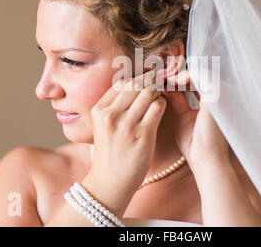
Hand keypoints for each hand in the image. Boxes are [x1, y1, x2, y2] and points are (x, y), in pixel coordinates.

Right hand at [88, 70, 166, 194]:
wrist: (110, 181)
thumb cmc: (110, 152)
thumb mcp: (103, 125)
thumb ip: (114, 106)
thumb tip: (132, 84)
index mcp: (98, 110)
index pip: (121, 83)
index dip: (136, 78)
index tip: (146, 78)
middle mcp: (110, 115)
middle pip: (135, 84)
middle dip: (149, 80)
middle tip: (158, 80)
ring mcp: (126, 124)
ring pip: (148, 92)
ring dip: (157, 92)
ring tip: (158, 97)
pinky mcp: (142, 134)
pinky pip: (158, 107)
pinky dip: (162, 104)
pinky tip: (160, 109)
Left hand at [163, 70, 229, 170]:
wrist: (205, 161)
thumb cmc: (195, 144)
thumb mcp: (183, 117)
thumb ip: (177, 101)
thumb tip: (166, 88)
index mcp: (213, 99)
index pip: (196, 79)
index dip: (178, 76)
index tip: (160, 78)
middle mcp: (220, 94)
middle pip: (198, 72)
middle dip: (177, 72)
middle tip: (160, 74)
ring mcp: (221, 93)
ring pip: (200, 70)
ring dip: (180, 72)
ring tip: (164, 77)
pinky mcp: (218, 95)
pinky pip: (202, 75)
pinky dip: (186, 75)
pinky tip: (172, 81)